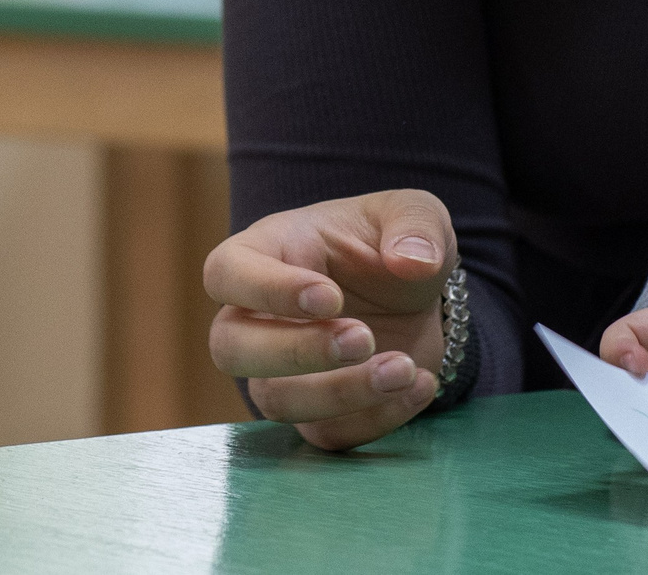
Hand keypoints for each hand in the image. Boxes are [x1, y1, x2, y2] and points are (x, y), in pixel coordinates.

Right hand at [202, 189, 453, 449]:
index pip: (227, 272)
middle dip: (296, 351)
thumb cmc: (394, 241)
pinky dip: (376, 419)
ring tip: (404, 367)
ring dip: (341, 393)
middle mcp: (258, 316)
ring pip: (275, 401)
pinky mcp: (316, 413)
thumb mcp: (415, 213)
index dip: (267, 290)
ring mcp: (280, 372)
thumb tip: (413, 261)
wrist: (419, 297)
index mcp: (267, 251)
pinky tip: (421, 383)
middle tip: (363, 337)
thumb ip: (416, 225)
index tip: (330, 298)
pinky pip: (326, 435)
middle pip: (230, 348)